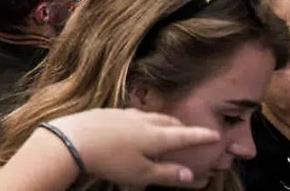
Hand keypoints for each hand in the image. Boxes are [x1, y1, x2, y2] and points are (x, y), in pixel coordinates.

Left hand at [5, 110, 217, 188]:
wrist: (73, 139)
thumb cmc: (111, 160)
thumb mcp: (142, 174)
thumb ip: (167, 174)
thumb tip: (192, 176)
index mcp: (155, 135)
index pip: (184, 135)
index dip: (201, 136)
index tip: (215, 134)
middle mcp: (142, 120)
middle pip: (168, 122)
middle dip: (181, 127)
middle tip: (190, 132)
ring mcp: (123, 114)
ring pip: (150, 116)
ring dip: (162, 121)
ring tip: (166, 126)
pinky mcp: (107, 113)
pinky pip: (132, 115)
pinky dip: (143, 119)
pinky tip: (135, 123)